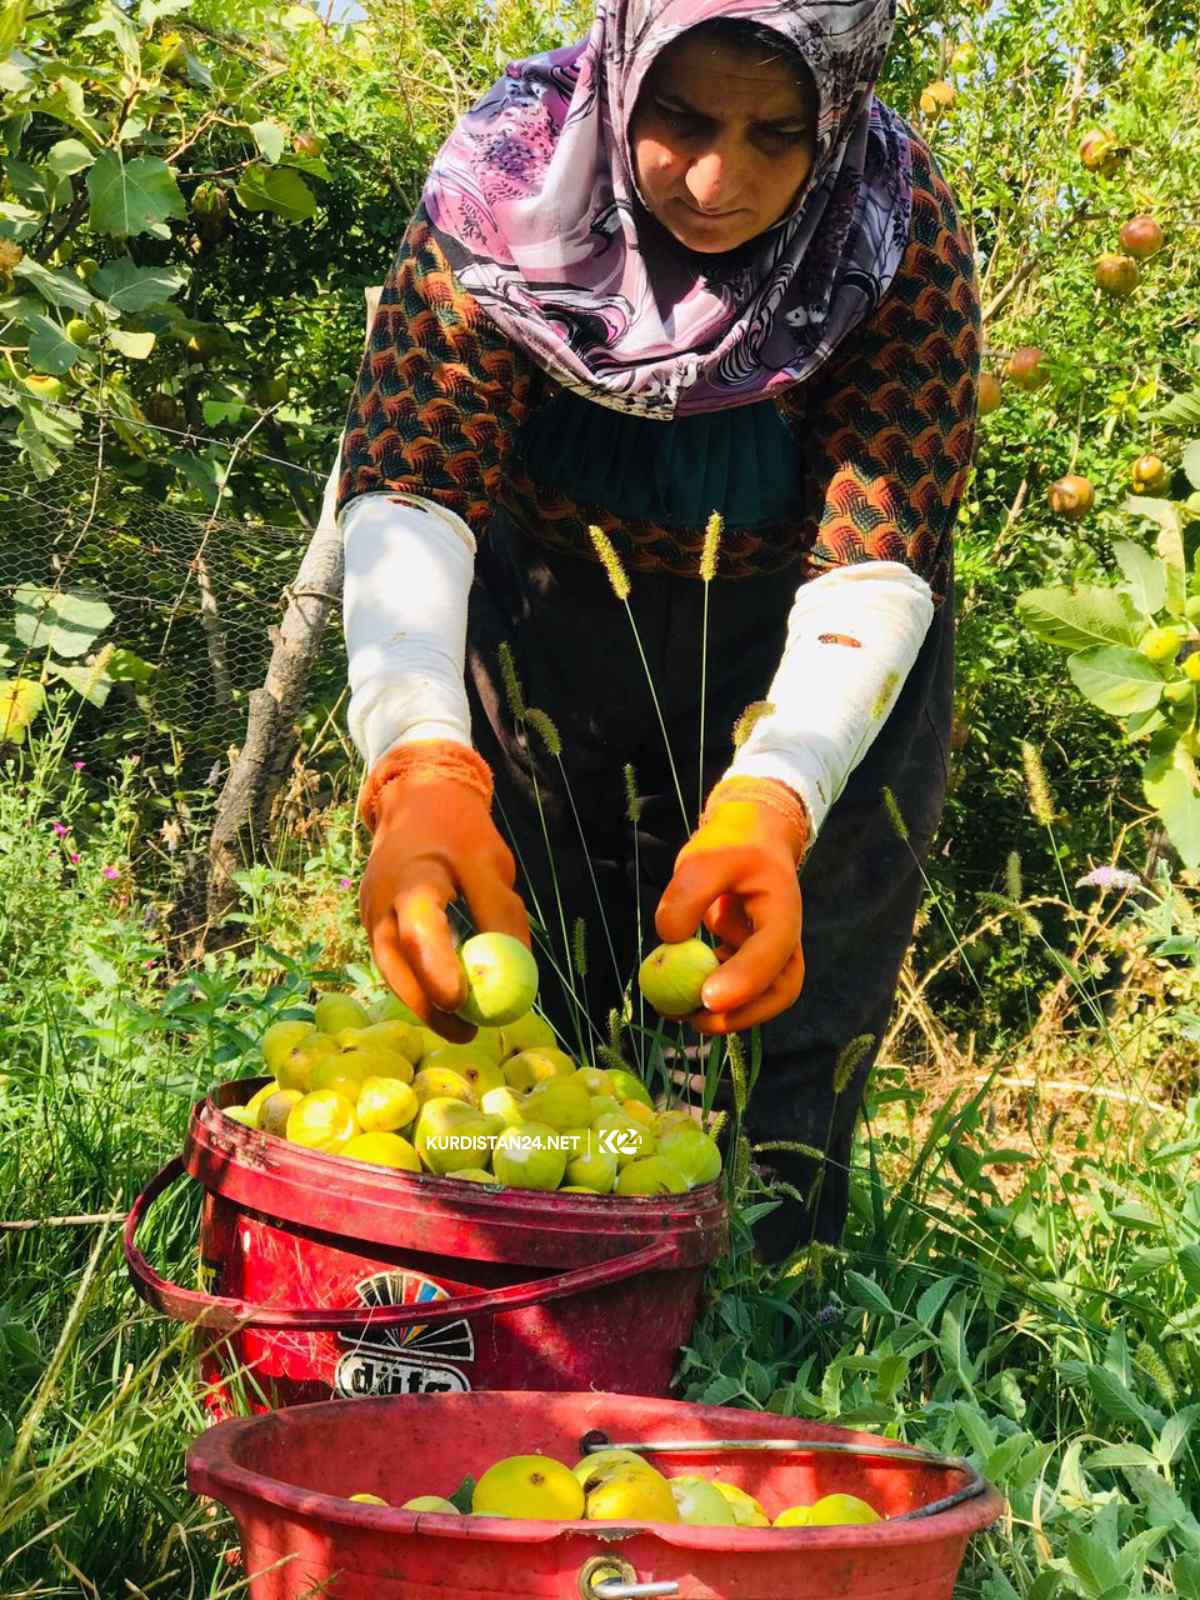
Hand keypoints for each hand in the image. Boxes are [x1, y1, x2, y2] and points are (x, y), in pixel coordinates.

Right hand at [358, 742, 530, 1041]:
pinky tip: (445, 989)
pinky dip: (417, 979)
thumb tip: (518, 973)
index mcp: (413, 880)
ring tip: (463, 1023)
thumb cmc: (460, 832)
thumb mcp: (491, 865)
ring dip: (423, 1000)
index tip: (464, 1003)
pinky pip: (393, 960)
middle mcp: (381, 902)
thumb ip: (500, 915)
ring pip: (391, 970)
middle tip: (468, 1033)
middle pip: (396, 967)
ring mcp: (369, 913)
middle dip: (429, 1007)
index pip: (421, 933)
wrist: (415, 799)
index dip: (439, 972)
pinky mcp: (371, 921)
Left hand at [654, 779, 808, 1033]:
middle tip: (697, 1020)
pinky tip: (675, 997)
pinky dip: (709, 997)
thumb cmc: (732, 843)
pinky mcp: (748, 959)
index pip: (772, 953)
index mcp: (783, 909)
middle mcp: (784, 938)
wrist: (750, 838)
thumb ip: (688, 894)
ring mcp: (769, 952)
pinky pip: (735, 987)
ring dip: (724, 1013)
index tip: (708, 999)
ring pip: (760, 996)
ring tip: (675, 1011)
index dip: (744, 980)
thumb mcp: (706, 857)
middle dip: (742, 1013)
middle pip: (780, 990)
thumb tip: (670, 940)